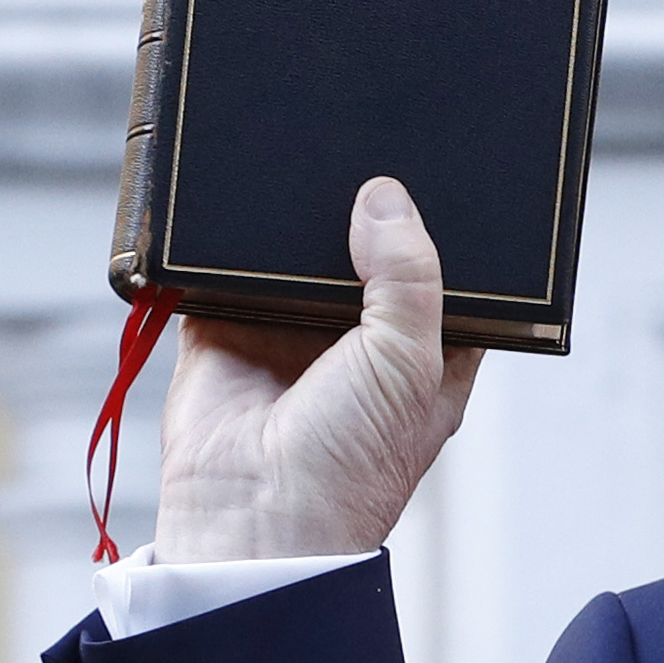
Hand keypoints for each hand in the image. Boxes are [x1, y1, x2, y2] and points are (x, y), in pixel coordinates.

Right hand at [152, 178, 485, 561]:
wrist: (255, 518)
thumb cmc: (352, 464)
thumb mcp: (410, 362)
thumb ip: (409, 277)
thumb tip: (385, 199)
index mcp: (424, 352)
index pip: (442, 276)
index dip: (440, 232)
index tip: (441, 173)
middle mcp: (357, 340)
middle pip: (364, 253)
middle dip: (360, 212)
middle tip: (360, 144)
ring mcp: (287, 333)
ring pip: (294, 255)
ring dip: (293, 219)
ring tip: (300, 152)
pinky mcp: (222, 330)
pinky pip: (221, 270)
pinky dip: (224, 240)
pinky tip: (237, 194)